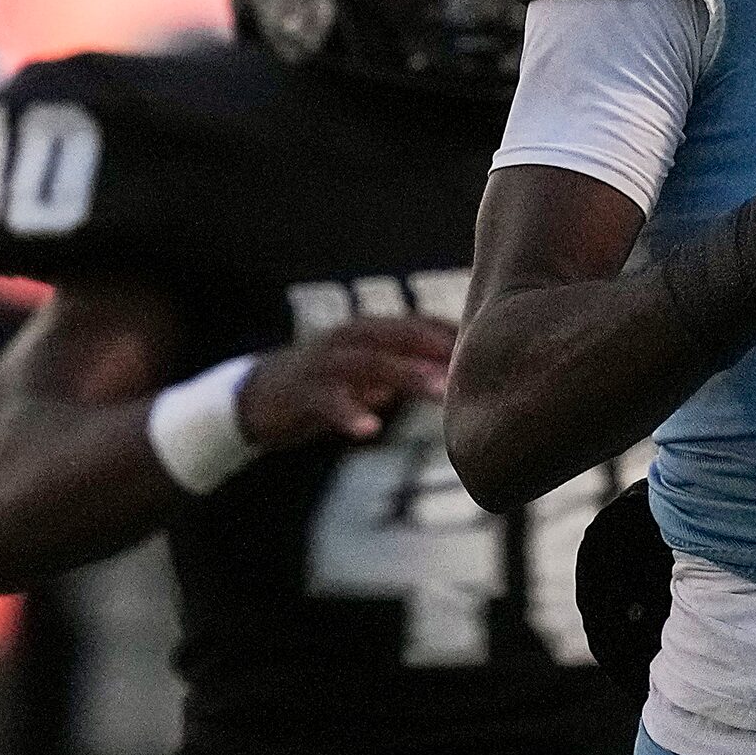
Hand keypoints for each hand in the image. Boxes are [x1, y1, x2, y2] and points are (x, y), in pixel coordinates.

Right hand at [237, 314, 453, 449]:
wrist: (258, 396)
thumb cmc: (327, 384)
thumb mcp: (370, 374)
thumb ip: (408, 371)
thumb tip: (457, 380)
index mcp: (371, 331)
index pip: (420, 324)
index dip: (455, 333)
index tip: (497, 345)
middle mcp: (351, 338)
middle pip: (401, 335)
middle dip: (439, 348)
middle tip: (474, 365)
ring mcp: (326, 362)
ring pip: (370, 362)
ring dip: (406, 375)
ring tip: (439, 392)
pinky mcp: (303, 391)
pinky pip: (328, 401)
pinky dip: (349, 413)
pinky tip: (369, 430)